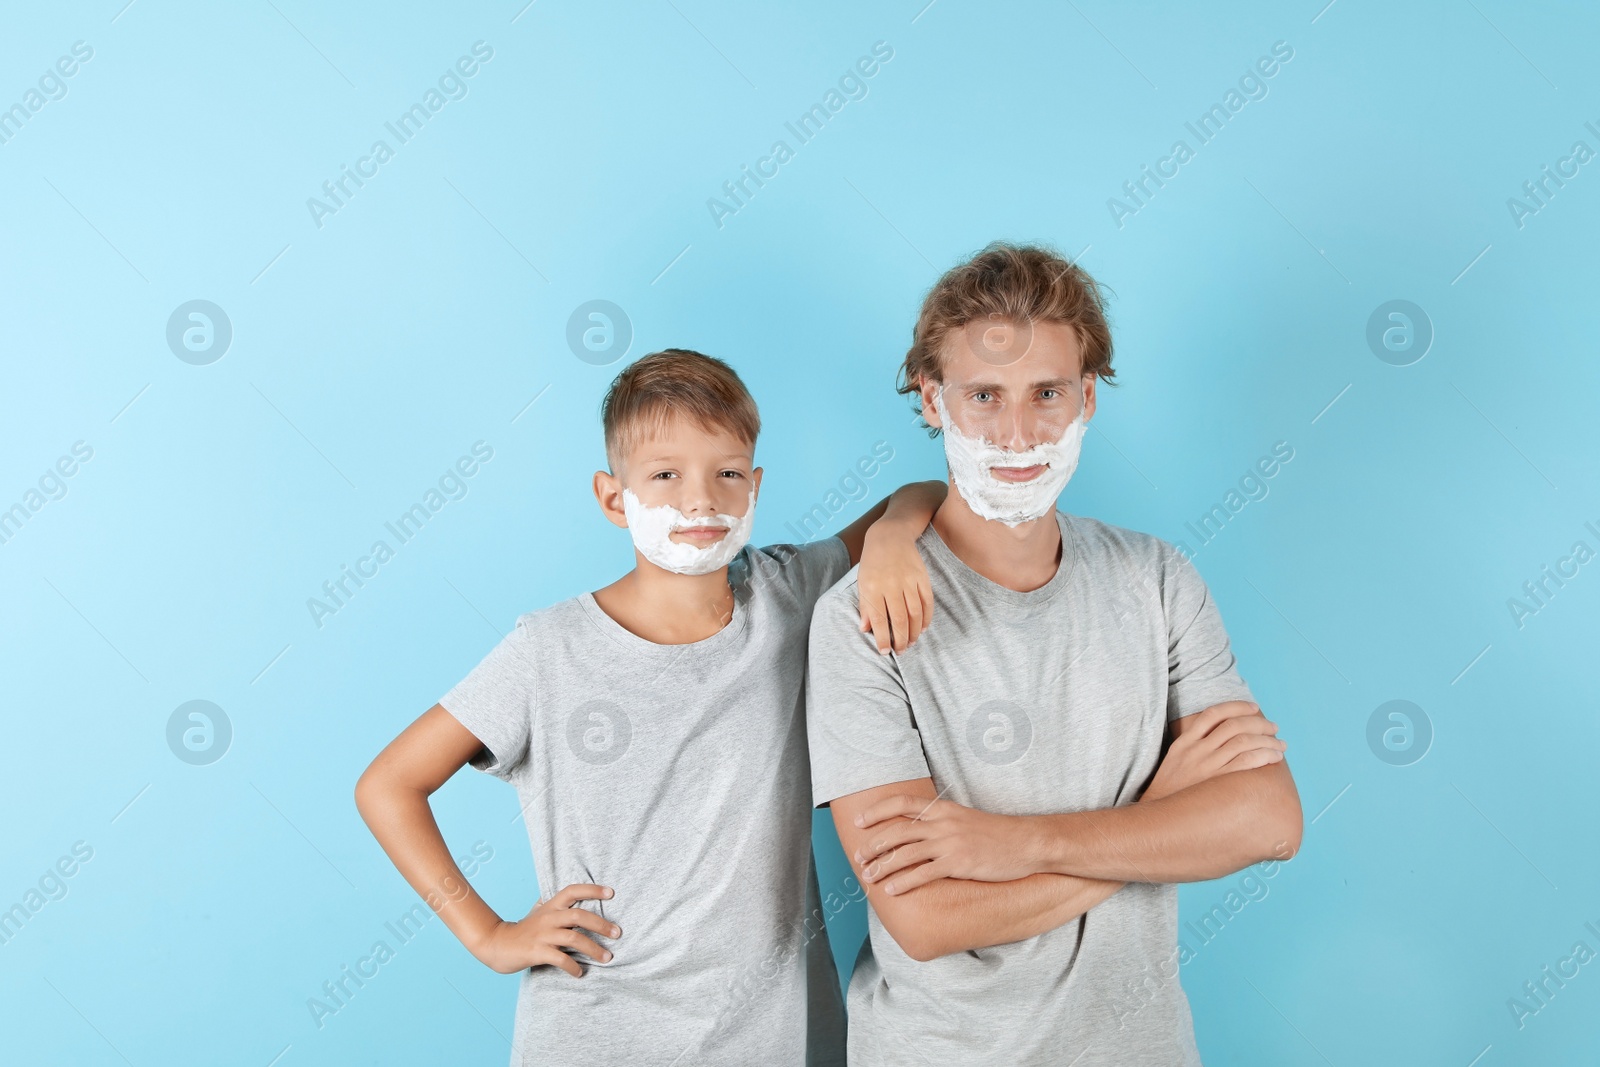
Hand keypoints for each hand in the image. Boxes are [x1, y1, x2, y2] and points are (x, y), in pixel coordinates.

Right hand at [473, 883, 620, 976]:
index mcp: (550, 906)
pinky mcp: (537, 952)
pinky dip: (573, 967)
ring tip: (607, 958)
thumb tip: (574, 899)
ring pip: (574, 938)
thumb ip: (556, 907)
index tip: (611, 893)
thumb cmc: (522, 930)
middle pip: (579, 915)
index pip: (572, 890)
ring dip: (594, 949)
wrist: (496, 944)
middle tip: (617, 933)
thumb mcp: (539, 914)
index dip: (592, 889)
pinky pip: (560, 959)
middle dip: (601, 925)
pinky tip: (580, 973)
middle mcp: (548, 918)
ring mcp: (542, 935)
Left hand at [853, 795, 1037, 893]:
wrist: (1026, 843)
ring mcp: (950, 844)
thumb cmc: (997, 834)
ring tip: (868, 877)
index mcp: (944, 809)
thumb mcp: (965, 819)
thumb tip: (918, 830)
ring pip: (905, 854)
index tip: (859, 821)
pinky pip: (923, 874)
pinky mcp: (959, 864)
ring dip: (882, 866)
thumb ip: (942, 821)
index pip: (902, 803)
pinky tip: (891, 890)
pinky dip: (903, 883)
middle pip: (897, 831)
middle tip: (858, 856)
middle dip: (873, 845)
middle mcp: (943, 823)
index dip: (877, 810)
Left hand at [857, 527, 933, 653]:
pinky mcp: (922, 577)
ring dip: (914, 632)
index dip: (883, 639)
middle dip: (901, 640)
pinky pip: (927, 602)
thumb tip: (865, 629)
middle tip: (900, 651)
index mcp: (873, 588)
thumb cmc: (872, 562)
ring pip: (915, 614)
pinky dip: (926, 618)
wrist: (890, 536)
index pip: (879, 619)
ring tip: (911, 643)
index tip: (884, 651)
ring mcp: (908, 581)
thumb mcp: (862, 583)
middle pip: (900, 620)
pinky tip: (922, 628)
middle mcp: (891, 585)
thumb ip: (865, 606)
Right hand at [1141, 703, 1285, 803]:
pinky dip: (1264, 755)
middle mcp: (1196, 750)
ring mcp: (1207, 766)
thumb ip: (1194, 746)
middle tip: (1274, 728)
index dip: (1236, 707)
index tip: (1254, 707)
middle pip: (1233, 726)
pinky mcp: (1217, 782)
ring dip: (1267, 740)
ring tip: (1280, 745)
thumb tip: (1223, 737)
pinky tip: (1274, 758)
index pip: (1213, 714)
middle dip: (1259, 723)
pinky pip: (1246, 762)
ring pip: (1243, 742)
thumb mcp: (1176, 760)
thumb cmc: (1172, 790)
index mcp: (1185, 742)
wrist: (1159, 816)